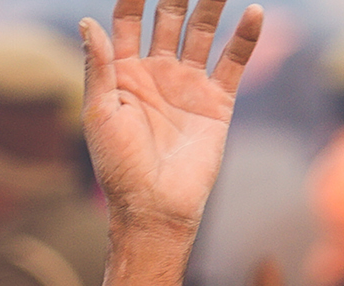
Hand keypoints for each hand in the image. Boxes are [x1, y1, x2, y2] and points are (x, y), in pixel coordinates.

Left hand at [81, 0, 261, 233]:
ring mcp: (187, 84)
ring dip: (212, 3)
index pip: (129, 19)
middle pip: (169, 16)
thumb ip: (99, 66)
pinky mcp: (216, 100)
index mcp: (123, 73)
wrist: (155, 206)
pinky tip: (255, 11)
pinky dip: (245, 37)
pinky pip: (233, 61)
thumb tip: (88, 21)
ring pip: (202, 30)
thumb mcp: (100, 114)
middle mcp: (156, 72)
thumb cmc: (119, 166)